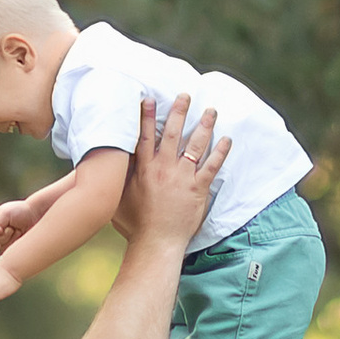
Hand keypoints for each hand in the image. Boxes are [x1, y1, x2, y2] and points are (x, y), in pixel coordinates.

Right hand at [0, 198, 41, 248]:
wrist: (37, 215)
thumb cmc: (21, 211)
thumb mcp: (5, 213)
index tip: (1, 229)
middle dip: (5, 235)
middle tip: (13, 228)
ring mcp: (8, 241)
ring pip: (3, 247)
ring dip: (12, 239)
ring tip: (19, 231)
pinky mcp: (16, 248)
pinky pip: (12, 252)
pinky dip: (17, 245)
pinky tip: (22, 237)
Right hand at [120, 93, 229, 248]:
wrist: (156, 242)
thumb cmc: (135, 225)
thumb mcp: (119, 198)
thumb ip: (120, 178)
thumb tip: (112, 164)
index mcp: (144, 169)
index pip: (145, 136)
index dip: (148, 116)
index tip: (151, 99)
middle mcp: (164, 168)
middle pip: (173, 134)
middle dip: (180, 111)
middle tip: (186, 95)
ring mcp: (182, 178)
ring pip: (195, 145)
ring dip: (204, 126)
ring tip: (211, 111)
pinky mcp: (198, 190)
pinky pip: (212, 167)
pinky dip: (220, 152)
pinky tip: (227, 139)